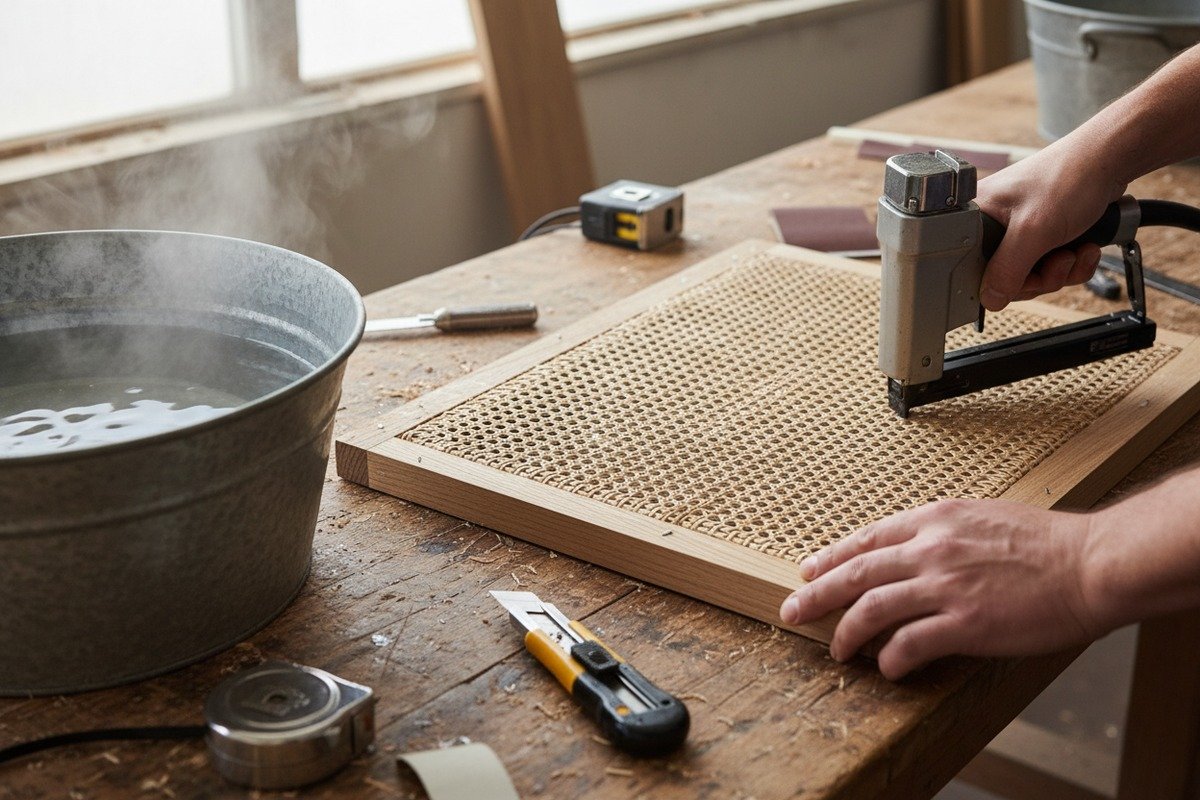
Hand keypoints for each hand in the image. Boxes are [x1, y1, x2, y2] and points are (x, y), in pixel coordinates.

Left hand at [778, 499, 1105, 679]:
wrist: (1090, 563)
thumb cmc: (1045, 543)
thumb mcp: (981, 516)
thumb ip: (942, 531)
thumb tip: (912, 549)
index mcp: (934, 520)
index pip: (865, 538)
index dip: (830, 557)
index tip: (808, 571)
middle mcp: (930, 549)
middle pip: (853, 573)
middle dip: (815, 595)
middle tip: (792, 611)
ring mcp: (945, 586)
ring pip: (870, 610)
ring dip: (845, 634)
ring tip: (837, 651)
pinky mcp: (964, 623)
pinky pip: (908, 645)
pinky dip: (889, 660)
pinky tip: (887, 668)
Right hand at [975, 143, 1124, 310]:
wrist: (1110, 159)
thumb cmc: (1068, 177)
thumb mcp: (1032, 231)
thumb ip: (1007, 269)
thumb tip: (990, 299)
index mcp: (977, 216)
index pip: (973, 268)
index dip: (1001, 281)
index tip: (1024, 277)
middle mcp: (994, 224)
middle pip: (1005, 276)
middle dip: (1041, 276)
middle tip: (1059, 259)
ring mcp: (1020, 230)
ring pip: (1032, 274)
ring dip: (1062, 269)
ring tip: (1076, 249)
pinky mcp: (1044, 233)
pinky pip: (1051, 265)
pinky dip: (1073, 263)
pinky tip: (1084, 247)